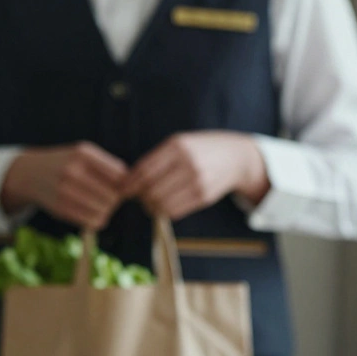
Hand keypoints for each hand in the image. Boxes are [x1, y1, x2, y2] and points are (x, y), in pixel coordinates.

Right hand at [0, 142, 128, 229]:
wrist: (30, 173)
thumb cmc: (66, 163)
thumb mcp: (84, 154)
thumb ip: (108, 167)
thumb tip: (133, 189)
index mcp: (83, 154)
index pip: (120, 175)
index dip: (126, 184)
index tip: (121, 186)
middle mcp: (73, 171)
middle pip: (113, 195)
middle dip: (116, 199)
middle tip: (110, 197)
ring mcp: (65, 191)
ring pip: (104, 210)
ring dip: (107, 211)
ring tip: (100, 204)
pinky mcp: (60, 208)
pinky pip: (92, 221)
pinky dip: (97, 220)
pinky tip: (91, 212)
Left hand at [121, 131, 268, 219]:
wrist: (235, 157)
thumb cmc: (197, 149)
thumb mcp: (176, 144)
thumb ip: (154, 160)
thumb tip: (128, 181)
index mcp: (176, 148)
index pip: (144, 171)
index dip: (129, 184)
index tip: (121, 189)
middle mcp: (188, 165)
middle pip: (151, 190)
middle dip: (139, 196)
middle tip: (137, 195)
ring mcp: (197, 182)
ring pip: (161, 204)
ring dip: (150, 206)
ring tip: (150, 200)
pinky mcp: (204, 197)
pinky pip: (175, 211)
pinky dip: (164, 211)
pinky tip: (163, 204)